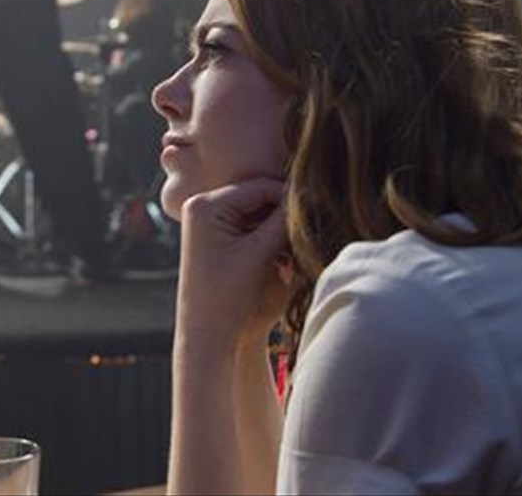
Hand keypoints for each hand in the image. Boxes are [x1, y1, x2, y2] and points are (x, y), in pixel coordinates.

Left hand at [175, 179, 295, 356]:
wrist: (206, 334)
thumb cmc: (228, 297)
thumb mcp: (260, 254)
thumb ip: (284, 221)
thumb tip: (310, 193)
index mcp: (205, 205)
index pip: (261, 187)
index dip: (292, 198)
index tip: (319, 210)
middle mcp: (201, 206)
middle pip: (258, 197)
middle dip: (284, 214)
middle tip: (309, 231)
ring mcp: (206, 221)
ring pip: (256, 213)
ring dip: (278, 227)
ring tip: (295, 250)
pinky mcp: (215, 237)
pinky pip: (249, 226)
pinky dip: (268, 238)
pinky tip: (283, 256)